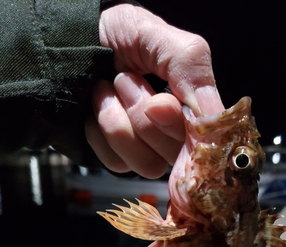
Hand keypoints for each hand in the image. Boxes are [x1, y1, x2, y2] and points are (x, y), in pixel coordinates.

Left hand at [85, 4, 223, 177]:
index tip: (158, 102)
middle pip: (177, 154)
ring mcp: (148, 150)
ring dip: (119, 123)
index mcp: (192, 104)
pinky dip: (100, 133)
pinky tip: (96, 109)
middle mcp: (175, 133)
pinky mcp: (121, 160)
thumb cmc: (114, 36)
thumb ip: (190, 66)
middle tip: (124, 80)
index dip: (181, 126)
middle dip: (142, 114)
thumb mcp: (154, 34)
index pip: (206, 136)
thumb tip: (210, 115)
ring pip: (148, 165)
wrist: (68, 44)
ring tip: (106, 89)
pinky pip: (118, 164)